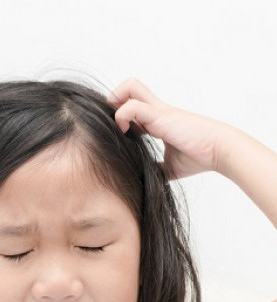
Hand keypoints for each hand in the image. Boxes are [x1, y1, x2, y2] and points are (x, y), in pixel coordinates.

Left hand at [108, 78, 233, 178]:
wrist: (219, 152)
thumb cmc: (199, 157)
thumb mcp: (169, 167)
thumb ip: (154, 169)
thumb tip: (142, 182)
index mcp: (157, 120)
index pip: (132, 104)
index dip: (120, 114)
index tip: (119, 134)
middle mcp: (156, 111)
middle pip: (129, 86)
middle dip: (113, 100)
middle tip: (115, 124)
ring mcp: (157, 110)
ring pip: (128, 87)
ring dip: (115, 105)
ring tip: (120, 128)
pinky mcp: (160, 115)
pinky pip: (132, 106)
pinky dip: (122, 117)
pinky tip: (127, 134)